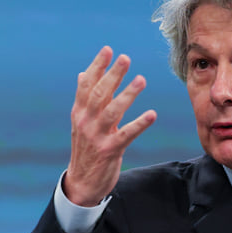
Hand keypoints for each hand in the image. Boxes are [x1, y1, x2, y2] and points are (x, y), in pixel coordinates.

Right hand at [64, 46, 156, 206]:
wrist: (82, 182)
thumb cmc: (86, 149)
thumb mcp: (82, 122)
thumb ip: (86, 99)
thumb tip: (83, 73)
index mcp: (79, 113)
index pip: (87, 85)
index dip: (97, 67)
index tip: (108, 50)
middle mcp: (86, 122)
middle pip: (99, 94)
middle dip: (112, 75)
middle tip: (125, 58)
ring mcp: (96, 136)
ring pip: (112, 111)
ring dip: (127, 95)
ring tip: (141, 79)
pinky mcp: (109, 151)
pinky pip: (126, 135)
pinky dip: (139, 124)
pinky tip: (152, 114)